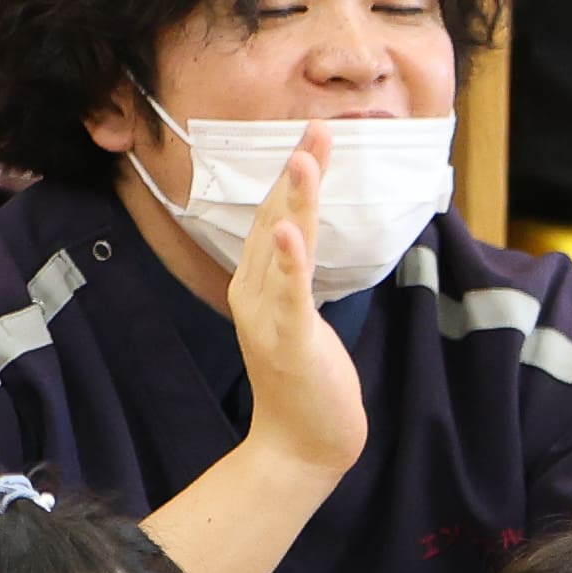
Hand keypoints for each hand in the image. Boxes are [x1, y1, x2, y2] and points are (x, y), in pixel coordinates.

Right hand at [226, 142, 367, 486]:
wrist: (303, 443)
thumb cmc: (307, 379)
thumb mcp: (300, 316)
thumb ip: (296, 277)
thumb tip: (301, 237)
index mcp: (259, 285)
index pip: (277, 218)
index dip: (295, 178)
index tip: (315, 136)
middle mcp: (255, 293)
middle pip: (276, 221)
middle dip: (297, 175)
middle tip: (315, 129)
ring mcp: (269, 317)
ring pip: (281, 249)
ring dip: (293, 203)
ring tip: (303, 160)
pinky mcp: (291, 342)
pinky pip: (290, 296)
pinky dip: (290, 262)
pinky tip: (290, 232)